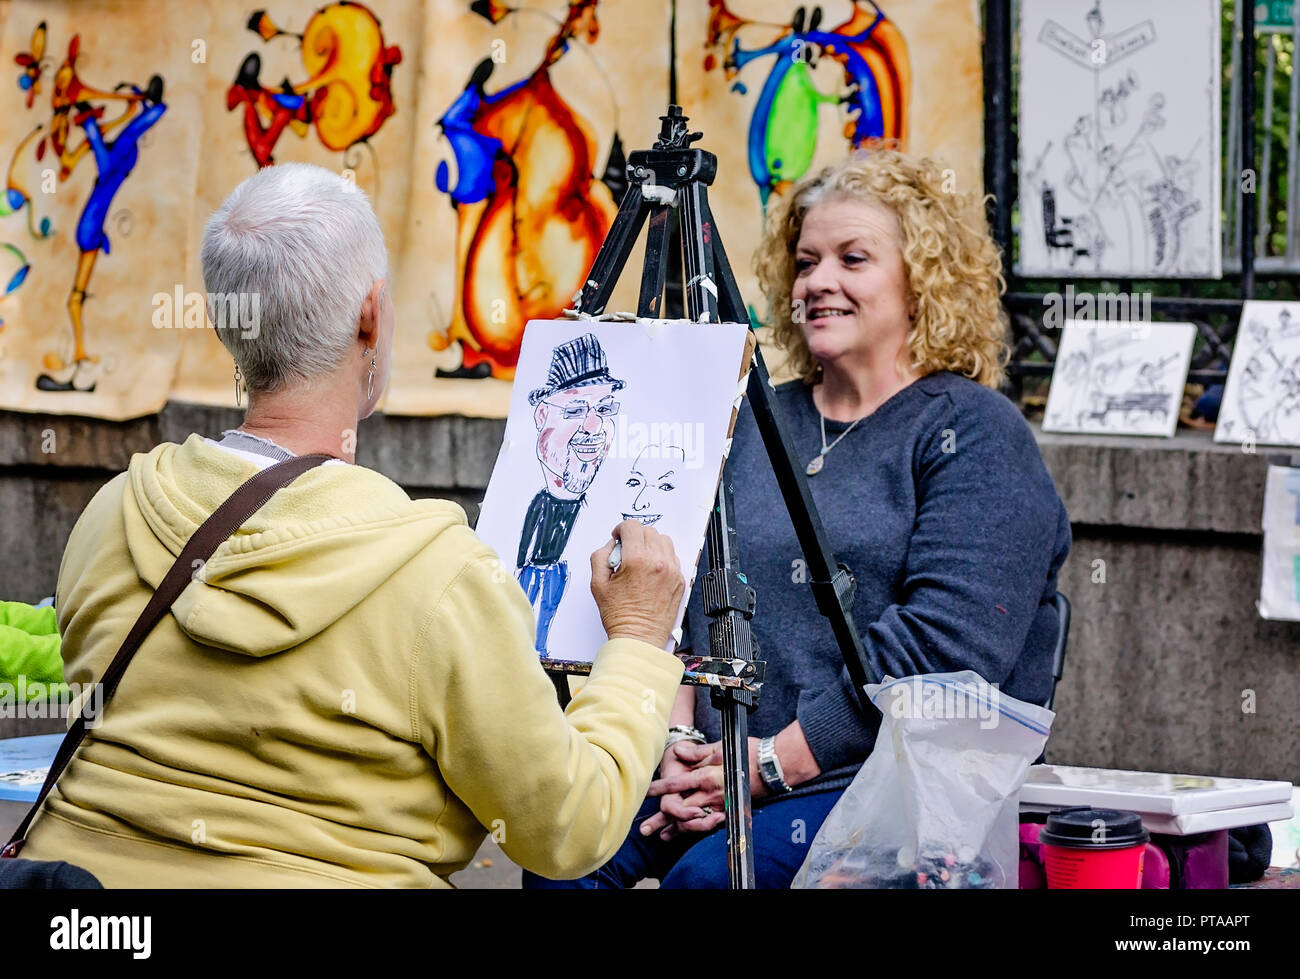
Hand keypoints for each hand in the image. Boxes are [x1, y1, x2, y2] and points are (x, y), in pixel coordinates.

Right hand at [589, 520, 684, 647]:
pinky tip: (652, 569)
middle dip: (635, 536)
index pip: (632, 526)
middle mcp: (657, 562)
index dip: (621, 529)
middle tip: (627, 551)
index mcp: (637, 560)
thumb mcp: (598, 584)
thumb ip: (600, 557)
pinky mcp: (679, 580)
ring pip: (664, 540)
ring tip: (641, 559)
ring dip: (651, 544)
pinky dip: (662, 557)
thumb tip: (612, 545)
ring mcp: (672, 571)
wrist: (639, 638)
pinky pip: (673, 557)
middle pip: (649, 530)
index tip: (618, 538)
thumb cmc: (619, 616)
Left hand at [642, 737, 768, 840]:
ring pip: (692, 822)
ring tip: (661, 836)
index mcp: (705, 777)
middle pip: (680, 810)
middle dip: (661, 819)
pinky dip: (695, 829)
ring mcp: (719, 805)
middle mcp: (710, 794)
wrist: (772, 766)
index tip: (646, 792)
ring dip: (676, 829)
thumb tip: (677, 752)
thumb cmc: (747, 753)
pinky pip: (708, 824)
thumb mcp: (719, 747)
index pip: (676, 785)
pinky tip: (687, 832)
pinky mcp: (728, 811)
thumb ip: (697, 752)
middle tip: (645, 828)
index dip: (659, 789)